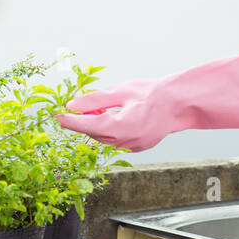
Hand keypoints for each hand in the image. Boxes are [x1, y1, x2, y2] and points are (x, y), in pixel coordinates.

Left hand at [54, 52, 238, 150]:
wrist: (180, 102)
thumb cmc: (153, 93)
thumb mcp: (121, 91)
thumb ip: (95, 100)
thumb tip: (72, 105)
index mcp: (121, 127)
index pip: (87, 126)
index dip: (70, 121)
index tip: (57, 115)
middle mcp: (126, 142)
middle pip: (94, 134)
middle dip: (84, 121)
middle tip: (79, 105)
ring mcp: (133, 147)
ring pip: (105, 138)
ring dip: (97, 125)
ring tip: (100, 108)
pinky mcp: (138, 147)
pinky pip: (116, 140)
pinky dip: (110, 129)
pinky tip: (115, 115)